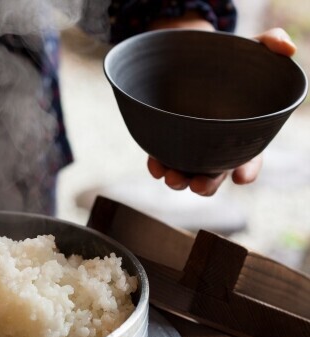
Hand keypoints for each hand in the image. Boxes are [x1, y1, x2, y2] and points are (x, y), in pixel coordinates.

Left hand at [147, 28, 296, 194]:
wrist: (192, 59)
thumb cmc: (229, 61)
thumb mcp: (251, 49)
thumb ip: (271, 43)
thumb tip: (288, 48)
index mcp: (242, 134)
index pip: (250, 160)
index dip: (247, 171)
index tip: (241, 177)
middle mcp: (216, 147)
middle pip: (214, 176)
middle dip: (207, 184)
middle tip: (198, 185)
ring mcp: (190, 149)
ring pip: (186, 175)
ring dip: (179, 180)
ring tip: (173, 177)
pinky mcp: (167, 143)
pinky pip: (161, 162)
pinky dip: (157, 167)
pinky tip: (155, 166)